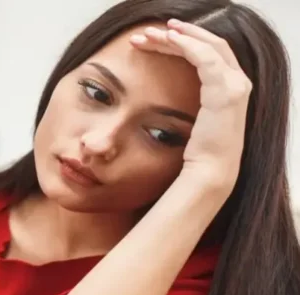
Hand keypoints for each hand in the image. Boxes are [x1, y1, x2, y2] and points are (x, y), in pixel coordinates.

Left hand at [131, 19, 252, 191]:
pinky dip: (186, 45)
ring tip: (149, 34)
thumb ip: (188, 101)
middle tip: (147, 32)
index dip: (184, 42)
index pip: (209, 53)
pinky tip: (166, 40)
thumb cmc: (198, 152)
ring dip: (177, 36)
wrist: (209, 172)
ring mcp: (235, 86)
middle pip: (209, 45)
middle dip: (177, 34)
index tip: (156, 38)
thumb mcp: (192, 120)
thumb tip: (161, 94)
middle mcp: (237, 83)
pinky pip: (205, 58)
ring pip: (206, 46)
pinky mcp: (225, 91)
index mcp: (229, 88)